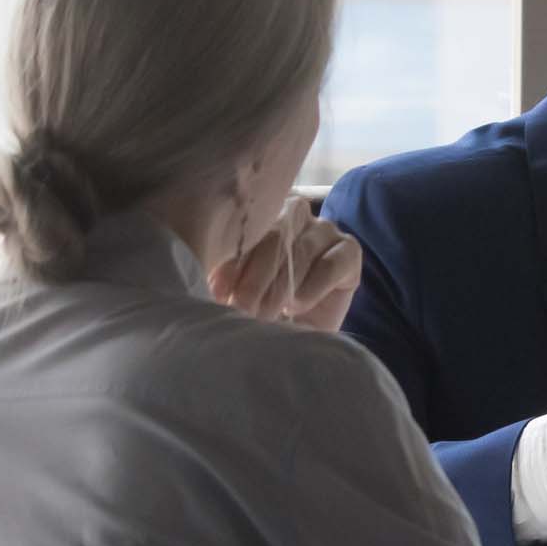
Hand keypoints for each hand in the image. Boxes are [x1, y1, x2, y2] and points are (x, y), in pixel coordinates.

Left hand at [211, 201, 362, 331]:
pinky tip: (296, 306)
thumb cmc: (263, 305)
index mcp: (260, 213)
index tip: (218, 293)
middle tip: (242, 309)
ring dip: (281, 287)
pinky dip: (311, 287)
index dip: (231, 261)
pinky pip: (330, 264)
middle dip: (255, 278)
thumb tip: (197, 275)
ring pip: (301, 250)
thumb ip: (222, 277)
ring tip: (265, 315)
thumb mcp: (235, 289)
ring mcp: (325, 229)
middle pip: (274, 236)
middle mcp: (294, 213)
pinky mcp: (349, 252)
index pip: (246, 230)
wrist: (300, 333)